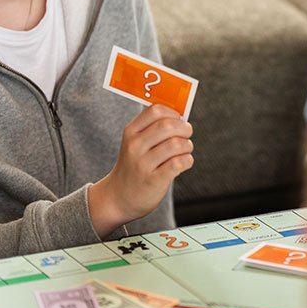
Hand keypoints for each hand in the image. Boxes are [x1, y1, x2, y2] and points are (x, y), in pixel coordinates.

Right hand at [89, 104, 194, 236]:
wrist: (118, 197)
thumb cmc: (135, 166)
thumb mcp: (136, 143)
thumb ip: (154, 128)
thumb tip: (181, 116)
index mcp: (131, 132)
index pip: (155, 110)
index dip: (173, 113)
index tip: (178, 120)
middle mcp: (135, 146)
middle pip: (168, 125)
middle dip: (185, 129)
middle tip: (186, 135)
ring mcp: (143, 164)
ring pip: (176, 144)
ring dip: (187, 146)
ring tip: (184, 151)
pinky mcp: (153, 180)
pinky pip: (178, 163)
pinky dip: (187, 160)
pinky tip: (183, 163)